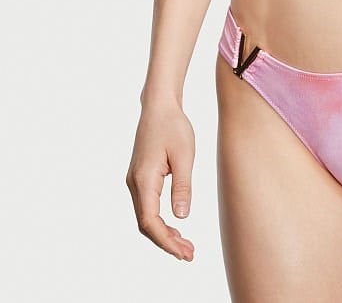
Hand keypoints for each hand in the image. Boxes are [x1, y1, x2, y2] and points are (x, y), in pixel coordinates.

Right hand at [125, 100, 195, 261]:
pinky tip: (175, 227)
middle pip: (146, 224)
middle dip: (166, 242)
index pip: (150, 221)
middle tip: (189, 253)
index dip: (166, 241)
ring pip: (145, 217)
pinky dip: (160, 221)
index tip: (184, 252)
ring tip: (185, 245)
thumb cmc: (173, 126)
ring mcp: (135, 181)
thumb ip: (183, 186)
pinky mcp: (140, 178)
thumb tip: (182, 216)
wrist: (159, 106)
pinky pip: (147, 207)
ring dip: (163, 233)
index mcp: (144, 179)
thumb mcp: (184, 155)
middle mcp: (134, 183)